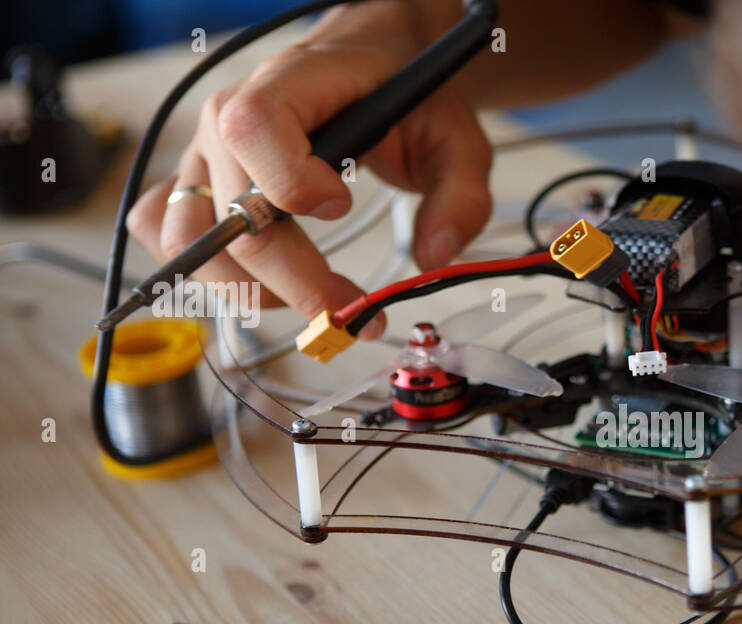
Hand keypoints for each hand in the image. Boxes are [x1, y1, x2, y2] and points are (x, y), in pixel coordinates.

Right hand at [126, 4, 492, 336]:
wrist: (373, 72)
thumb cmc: (405, 101)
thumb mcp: (456, 139)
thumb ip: (460, 197)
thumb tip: (434, 259)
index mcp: (289, 85)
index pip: (252, 129)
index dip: (291, 182)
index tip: (342, 206)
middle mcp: (228, 117)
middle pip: (230, 215)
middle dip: (295, 281)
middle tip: (355, 314)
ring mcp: (205, 153)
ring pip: (188, 238)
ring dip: (249, 289)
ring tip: (310, 297)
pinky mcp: (197, 183)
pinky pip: (162, 230)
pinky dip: (206, 272)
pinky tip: (265, 282)